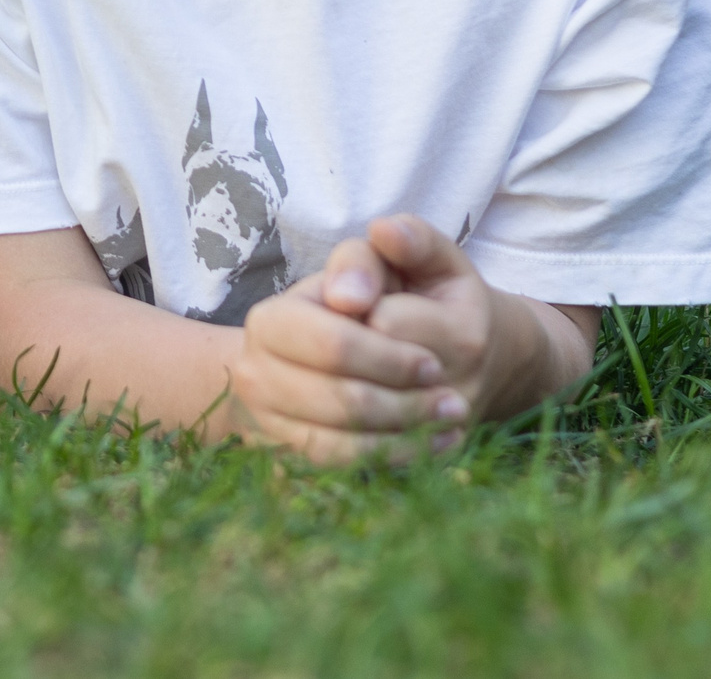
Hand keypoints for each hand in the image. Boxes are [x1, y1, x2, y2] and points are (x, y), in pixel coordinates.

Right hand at [231, 229, 470, 462]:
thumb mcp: (397, 263)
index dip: (394, 357)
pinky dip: (394, 458)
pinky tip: (435, 444)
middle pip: (342, 398)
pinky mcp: (285, 455)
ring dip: (407, 434)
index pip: (335, 345)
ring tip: (451, 420)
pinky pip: (341, 467)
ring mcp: (266, 418)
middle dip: (408, 402)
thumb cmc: (379, 304)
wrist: (331, 362)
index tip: (434, 363)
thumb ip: (400, 242)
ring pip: (342, 439)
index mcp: (271, 318)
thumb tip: (377, 247)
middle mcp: (256, 369)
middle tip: (454, 399)